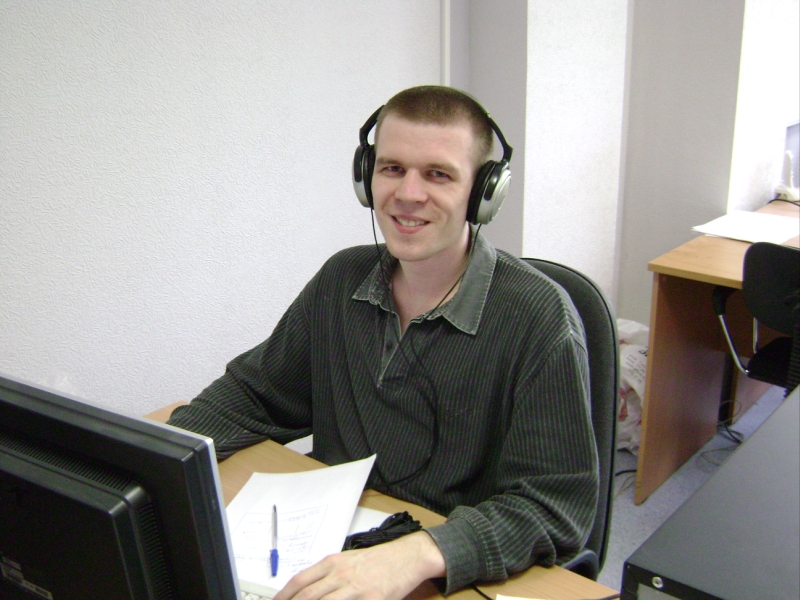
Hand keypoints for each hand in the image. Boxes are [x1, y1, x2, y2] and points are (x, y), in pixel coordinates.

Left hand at [272, 531, 445, 599]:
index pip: (300, 581)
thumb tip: (307, 590)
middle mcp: (341, 574)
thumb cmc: (378, 560)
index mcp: (333, 563)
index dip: (283, 596)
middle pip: (307, 596)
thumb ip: (328, 574)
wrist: (407, 556)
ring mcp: (355, 589)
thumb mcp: (348, 560)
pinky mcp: (371, 599)